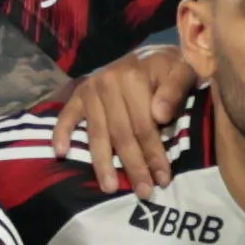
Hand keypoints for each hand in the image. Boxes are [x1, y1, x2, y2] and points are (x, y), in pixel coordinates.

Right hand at [65, 46, 187, 191]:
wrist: (154, 52)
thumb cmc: (171, 67)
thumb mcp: (184, 71)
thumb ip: (175, 90)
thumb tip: (159, 115)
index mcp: (133, 77)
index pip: (143, 125)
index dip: (154, 154)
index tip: (163, 179)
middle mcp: (107, 82)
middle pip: (120, 133)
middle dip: (133, 165)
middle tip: (143, 192)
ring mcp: (91, 89)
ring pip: (97, 133)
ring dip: (102, 163)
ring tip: (109, 188)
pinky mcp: (79, 94)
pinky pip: (67, 115)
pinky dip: (61, 133)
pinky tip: (61, 153)